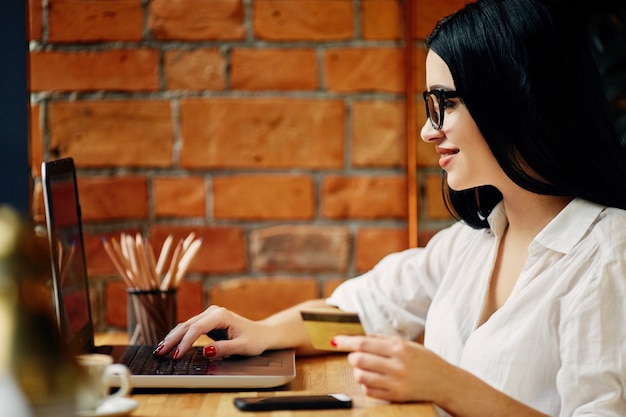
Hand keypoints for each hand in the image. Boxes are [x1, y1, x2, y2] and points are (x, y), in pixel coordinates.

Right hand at [153, 305, 269, 359]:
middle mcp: (212, 312)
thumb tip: (205, 351)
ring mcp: (208, 316)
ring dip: (172, 338)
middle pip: (187, 325)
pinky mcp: (206, 322)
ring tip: (159, 351)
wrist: (262, 333)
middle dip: (172, 340)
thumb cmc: (255, 340)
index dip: (185, 342)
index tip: (176, 355)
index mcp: (221, 315)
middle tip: (159, 354)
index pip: (197, 329)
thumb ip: (224, 349)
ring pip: (185, 326)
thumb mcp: (243, 347)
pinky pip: (189, 329)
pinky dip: (178, 337)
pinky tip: (168, 345)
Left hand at [332, 334, 445, 402]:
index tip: (335, 340)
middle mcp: (397, 365)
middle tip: (355, 356)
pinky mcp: (395, 396)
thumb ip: (383, 341)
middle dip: (351, 357)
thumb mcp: (407, 344)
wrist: (445, 382)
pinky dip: (365, 384)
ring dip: (357, 371)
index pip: (364, 343)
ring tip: (365, 368)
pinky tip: (372, 379)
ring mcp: (396, 382)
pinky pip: (369, 390)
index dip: (346, 341)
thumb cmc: (425, 360)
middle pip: (359, 359)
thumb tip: (359, 338)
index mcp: (399, 348)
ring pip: (361, 376)